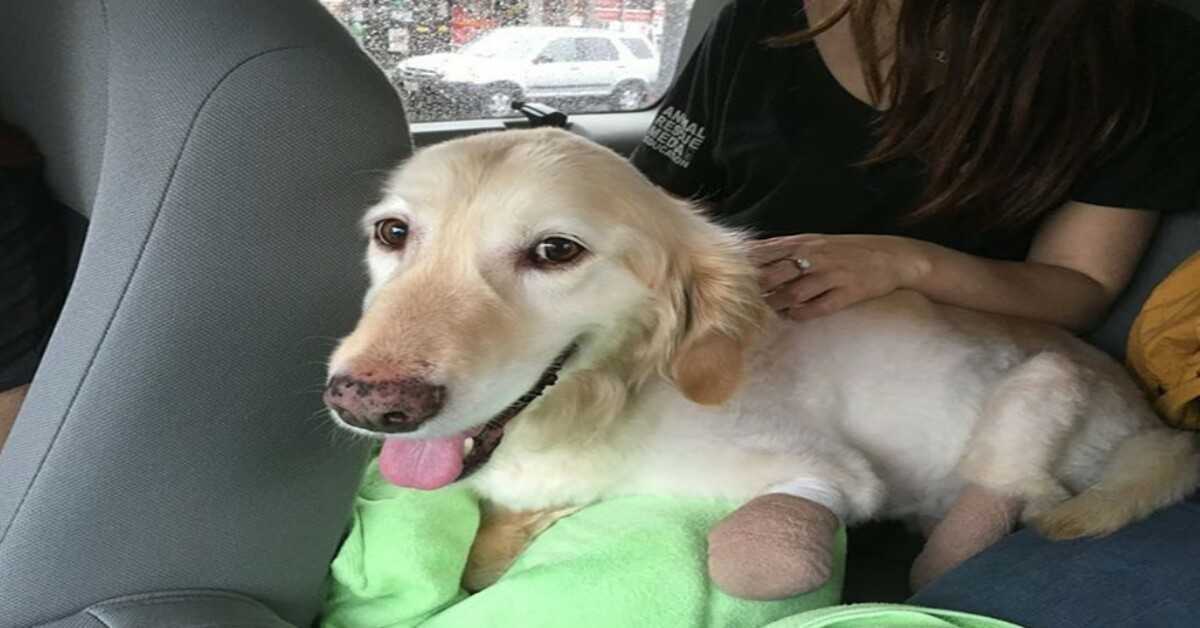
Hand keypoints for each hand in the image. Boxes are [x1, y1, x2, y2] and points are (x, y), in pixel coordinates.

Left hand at [748, 234, 930, 319]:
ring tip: (766, 311)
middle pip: (774, 274)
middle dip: (756, 289)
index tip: (729, 277)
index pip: (766, 252)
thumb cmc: (848, 250)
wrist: (893, 256)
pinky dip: (801, 314)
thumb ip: (786, 248)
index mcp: (805, 242)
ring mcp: (831, 275)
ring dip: (775, 305)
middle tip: (743, 301)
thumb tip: (752, 254)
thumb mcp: (816, 241)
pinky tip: (793, 316)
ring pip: (793, 293)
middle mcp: (816, 257)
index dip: (746, 267)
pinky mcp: (847, 293)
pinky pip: (818, 308)